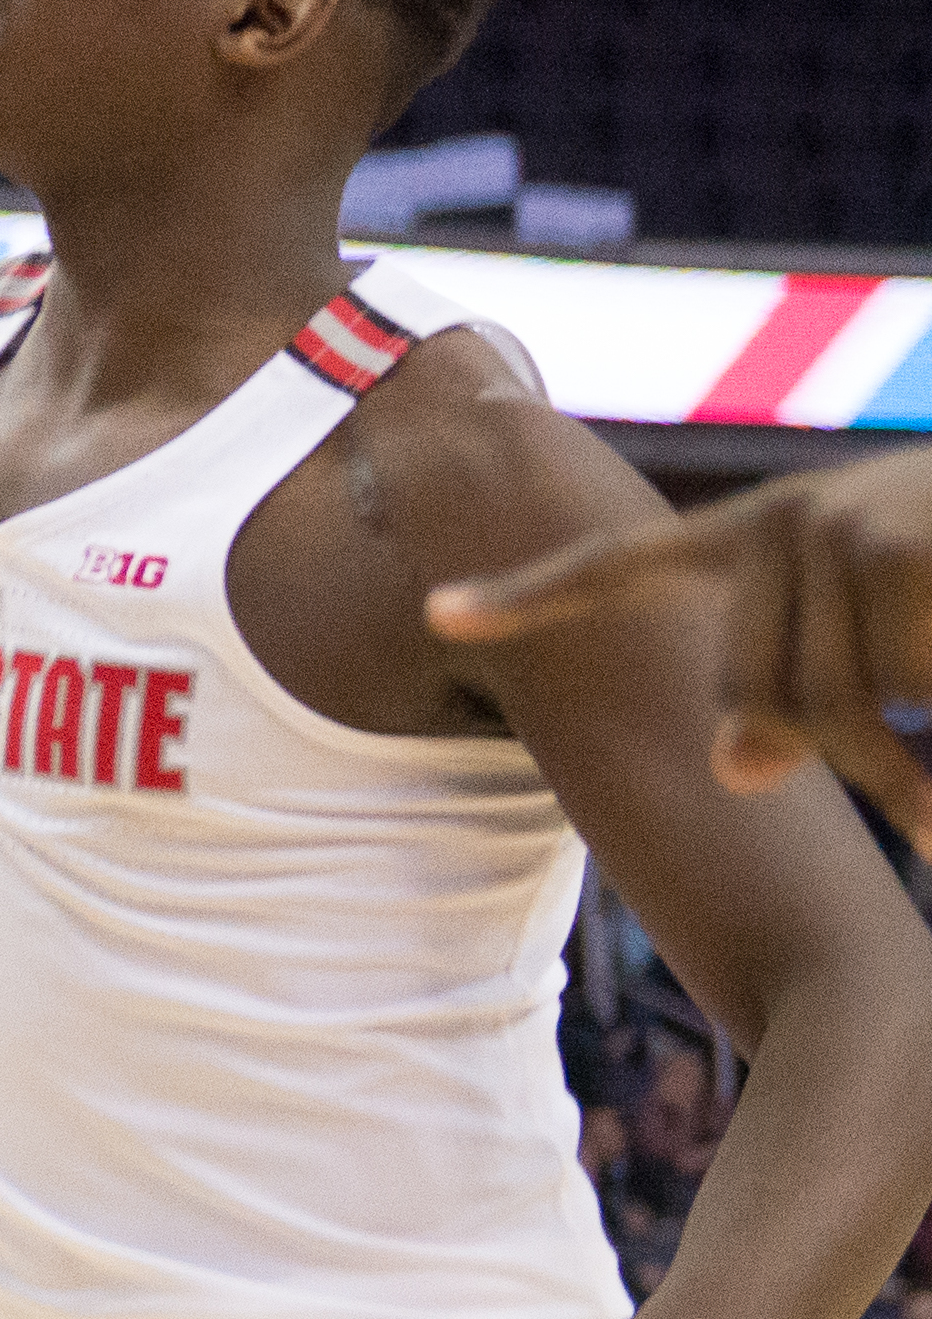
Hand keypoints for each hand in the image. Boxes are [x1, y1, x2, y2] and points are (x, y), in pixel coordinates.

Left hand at [425, 448, 931, 851]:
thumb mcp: (879, 646)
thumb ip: (790, 705)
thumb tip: (731, 769)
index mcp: (768, 534)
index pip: (623, 566)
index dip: (528, 595)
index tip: (435, 611)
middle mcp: (792, 521)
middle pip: (749, 695)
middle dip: (839, 759)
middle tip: (913, 797)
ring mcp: (844, 527)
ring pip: (820, 710)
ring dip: (894, 771)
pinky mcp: (898, 552)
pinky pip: (882, 699)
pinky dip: (921, 767)